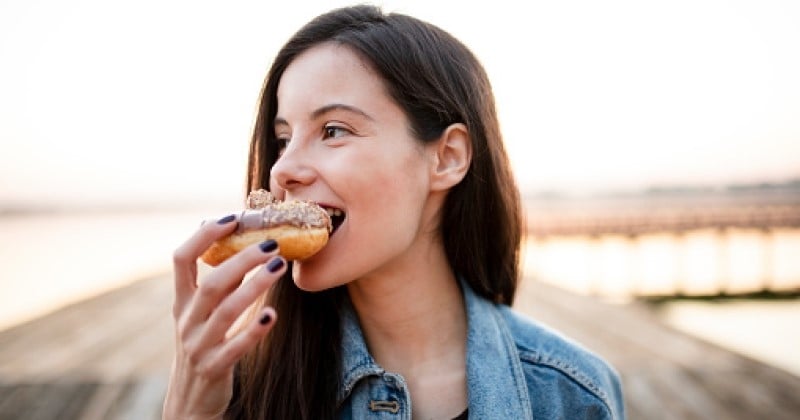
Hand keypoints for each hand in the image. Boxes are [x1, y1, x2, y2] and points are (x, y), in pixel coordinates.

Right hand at [162, 214, 285, 418]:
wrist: (190, 400)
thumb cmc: (203, 344)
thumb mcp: (202, 313)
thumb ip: (217, 282)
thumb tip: (238, 242)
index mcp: (182, 301)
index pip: (182, 259)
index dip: (204, 236)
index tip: (232, 218)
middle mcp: (186, 320)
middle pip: (211, 283)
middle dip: (242, 259)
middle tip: (272, 242)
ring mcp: (198, 345)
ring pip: (226, 311)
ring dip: (255, 286)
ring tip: (280, 266)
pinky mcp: (214, 368)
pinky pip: (235, 347)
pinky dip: (254, 330)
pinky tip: (274, 314)